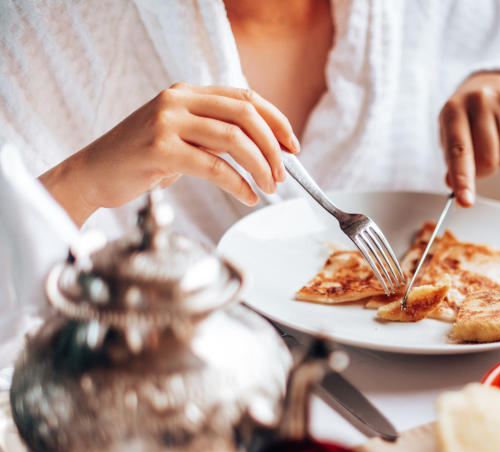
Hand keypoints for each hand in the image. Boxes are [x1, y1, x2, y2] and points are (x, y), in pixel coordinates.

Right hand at [40, 83, 299, 223]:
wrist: (93, 174)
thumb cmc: (142, 160)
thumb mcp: (182, 137)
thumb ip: (216, 135)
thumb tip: (267, 150)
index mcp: (187, 92)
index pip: (245, 97)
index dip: (276, 121)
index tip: (293, 147)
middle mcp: (178, 100)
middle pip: (245, 114)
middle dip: (273, 145)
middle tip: (283, 173)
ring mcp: (167, 122)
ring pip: (233, 139)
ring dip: (260, 166)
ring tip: (270, 187)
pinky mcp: (160, 149)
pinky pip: (214, 167)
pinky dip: (239, 184)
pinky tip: (249, 197)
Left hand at [439, 72, 499, 207]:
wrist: (491, 84)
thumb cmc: (467, 119)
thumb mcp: (451, 134)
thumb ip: (452, 161)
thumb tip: (452, 185)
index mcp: (453, 110)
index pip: (458, 150)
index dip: (462, 178)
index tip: (465, 202)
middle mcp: (478, 100)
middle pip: (488, 159)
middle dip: (486, 168)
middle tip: (482, 155)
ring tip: (495, 140)